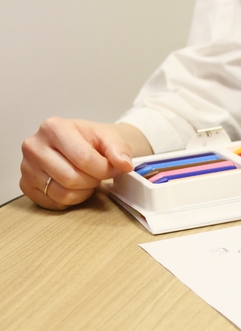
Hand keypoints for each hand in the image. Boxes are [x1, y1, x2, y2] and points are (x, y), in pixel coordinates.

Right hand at [20, 119, 145, 209]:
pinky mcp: (25, 184)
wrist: (78, 142)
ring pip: (62, 193)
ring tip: (88, 179)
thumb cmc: (90, 139)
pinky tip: (75, 186)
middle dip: (93, 180)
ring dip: (83, 191)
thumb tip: (124, 164)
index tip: (114, 169)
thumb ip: (119, 149)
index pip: (83, 158)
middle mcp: (34, 146)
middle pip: (71, 178)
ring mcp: (26, 167)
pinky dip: (70, 199)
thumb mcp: (108, 137)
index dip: (104, 169)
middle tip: (99, 175)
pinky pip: (52, 202)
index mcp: (53, 127)